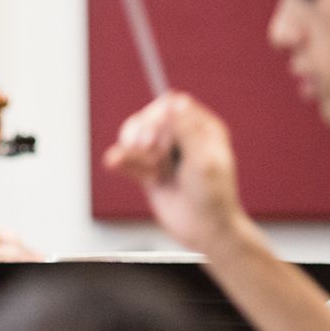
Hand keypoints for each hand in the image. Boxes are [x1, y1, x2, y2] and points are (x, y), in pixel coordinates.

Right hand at [101, 92, 250, 254]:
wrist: (204, 229)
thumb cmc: (214, 197)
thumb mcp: (204, 160)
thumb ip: (186, 130)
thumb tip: (174, 101)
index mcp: (202, 128)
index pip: (172, 105)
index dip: (159, 117)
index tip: (158, 134)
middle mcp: (182, 137)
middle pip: (148, 119)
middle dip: (146, 137)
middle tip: (155, 158)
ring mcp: (164, 154)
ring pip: (133, 136)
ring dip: (132, 151)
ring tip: (146, 168)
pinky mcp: (149, 170)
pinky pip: (125, 157)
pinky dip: (120, 161)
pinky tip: (115, 163)